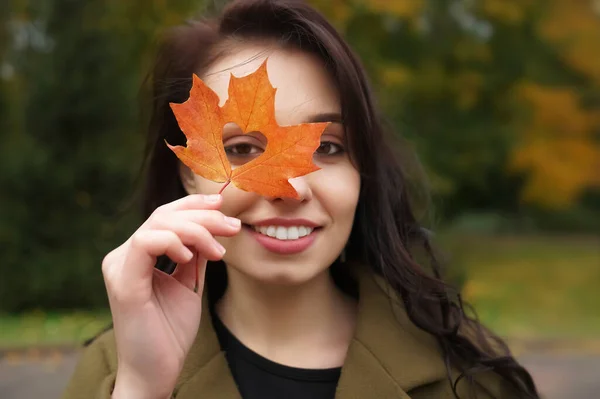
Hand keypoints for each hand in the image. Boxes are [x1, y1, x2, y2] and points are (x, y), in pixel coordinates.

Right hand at [102, 194, 239, 398]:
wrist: (156, 371)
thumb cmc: (170, 332)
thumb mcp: (188, 285)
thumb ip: (195, 256)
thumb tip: (212, 228)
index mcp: (138, 256)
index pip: (164, 216)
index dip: (193, 205)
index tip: (222, 206)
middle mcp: (124, 256)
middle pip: (164, 215)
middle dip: (204, 216)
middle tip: (232, 227)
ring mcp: (120, 267)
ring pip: (158, 224)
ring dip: (196, 230)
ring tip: (219, 251)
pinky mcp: (123, 281)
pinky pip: (146, 243)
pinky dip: (173, 242)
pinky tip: (191, 257)